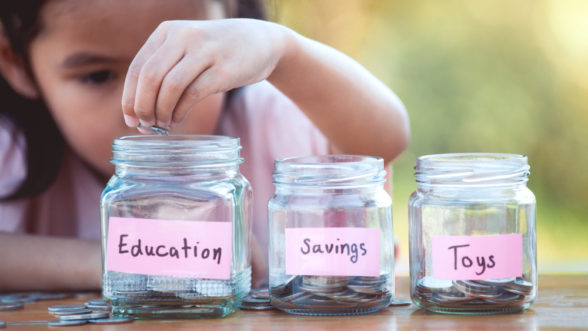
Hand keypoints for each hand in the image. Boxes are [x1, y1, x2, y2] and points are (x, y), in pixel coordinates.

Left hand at [122, 19, 286, 127]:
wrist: (263, 42)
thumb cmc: (219, 53)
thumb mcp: (188, 49)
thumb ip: (165, 70)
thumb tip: (139, 110)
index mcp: (168, 31)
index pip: (138, 67)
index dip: (130, 97)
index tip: (129, 118)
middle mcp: (185, 36)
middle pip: (150, 77)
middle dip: (143, 106)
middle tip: (145, 125)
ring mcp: (206, 51)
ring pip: (170, 86)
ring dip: (161, 111)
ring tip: (162, 124)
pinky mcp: (225, 69)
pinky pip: (193, 94)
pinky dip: (180, 111)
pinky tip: (177, 119)